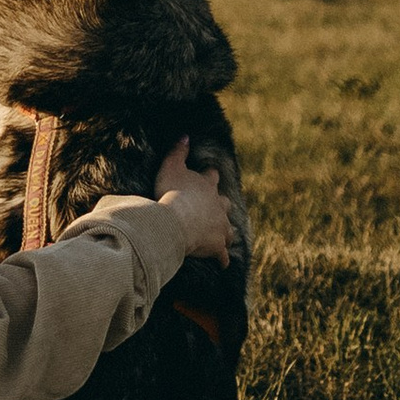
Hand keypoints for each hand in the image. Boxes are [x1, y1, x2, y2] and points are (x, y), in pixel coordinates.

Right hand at [155, 140, 234, 263]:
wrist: (176, 220)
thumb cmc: (171, 193)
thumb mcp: (171, 167)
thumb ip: (178, 151)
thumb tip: (185, 135)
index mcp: (207, 186)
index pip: (212, 178)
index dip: (210, 176)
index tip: (209, 175)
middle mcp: (219, 206)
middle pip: (225, 205)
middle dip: (222, 206)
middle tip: (219, 208)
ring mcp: (220, 227)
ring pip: (229, 231)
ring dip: (227, 233)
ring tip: (225, 237)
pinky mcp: (217, 246)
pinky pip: (222, 256)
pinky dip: (222, 260)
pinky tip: (223, 264)